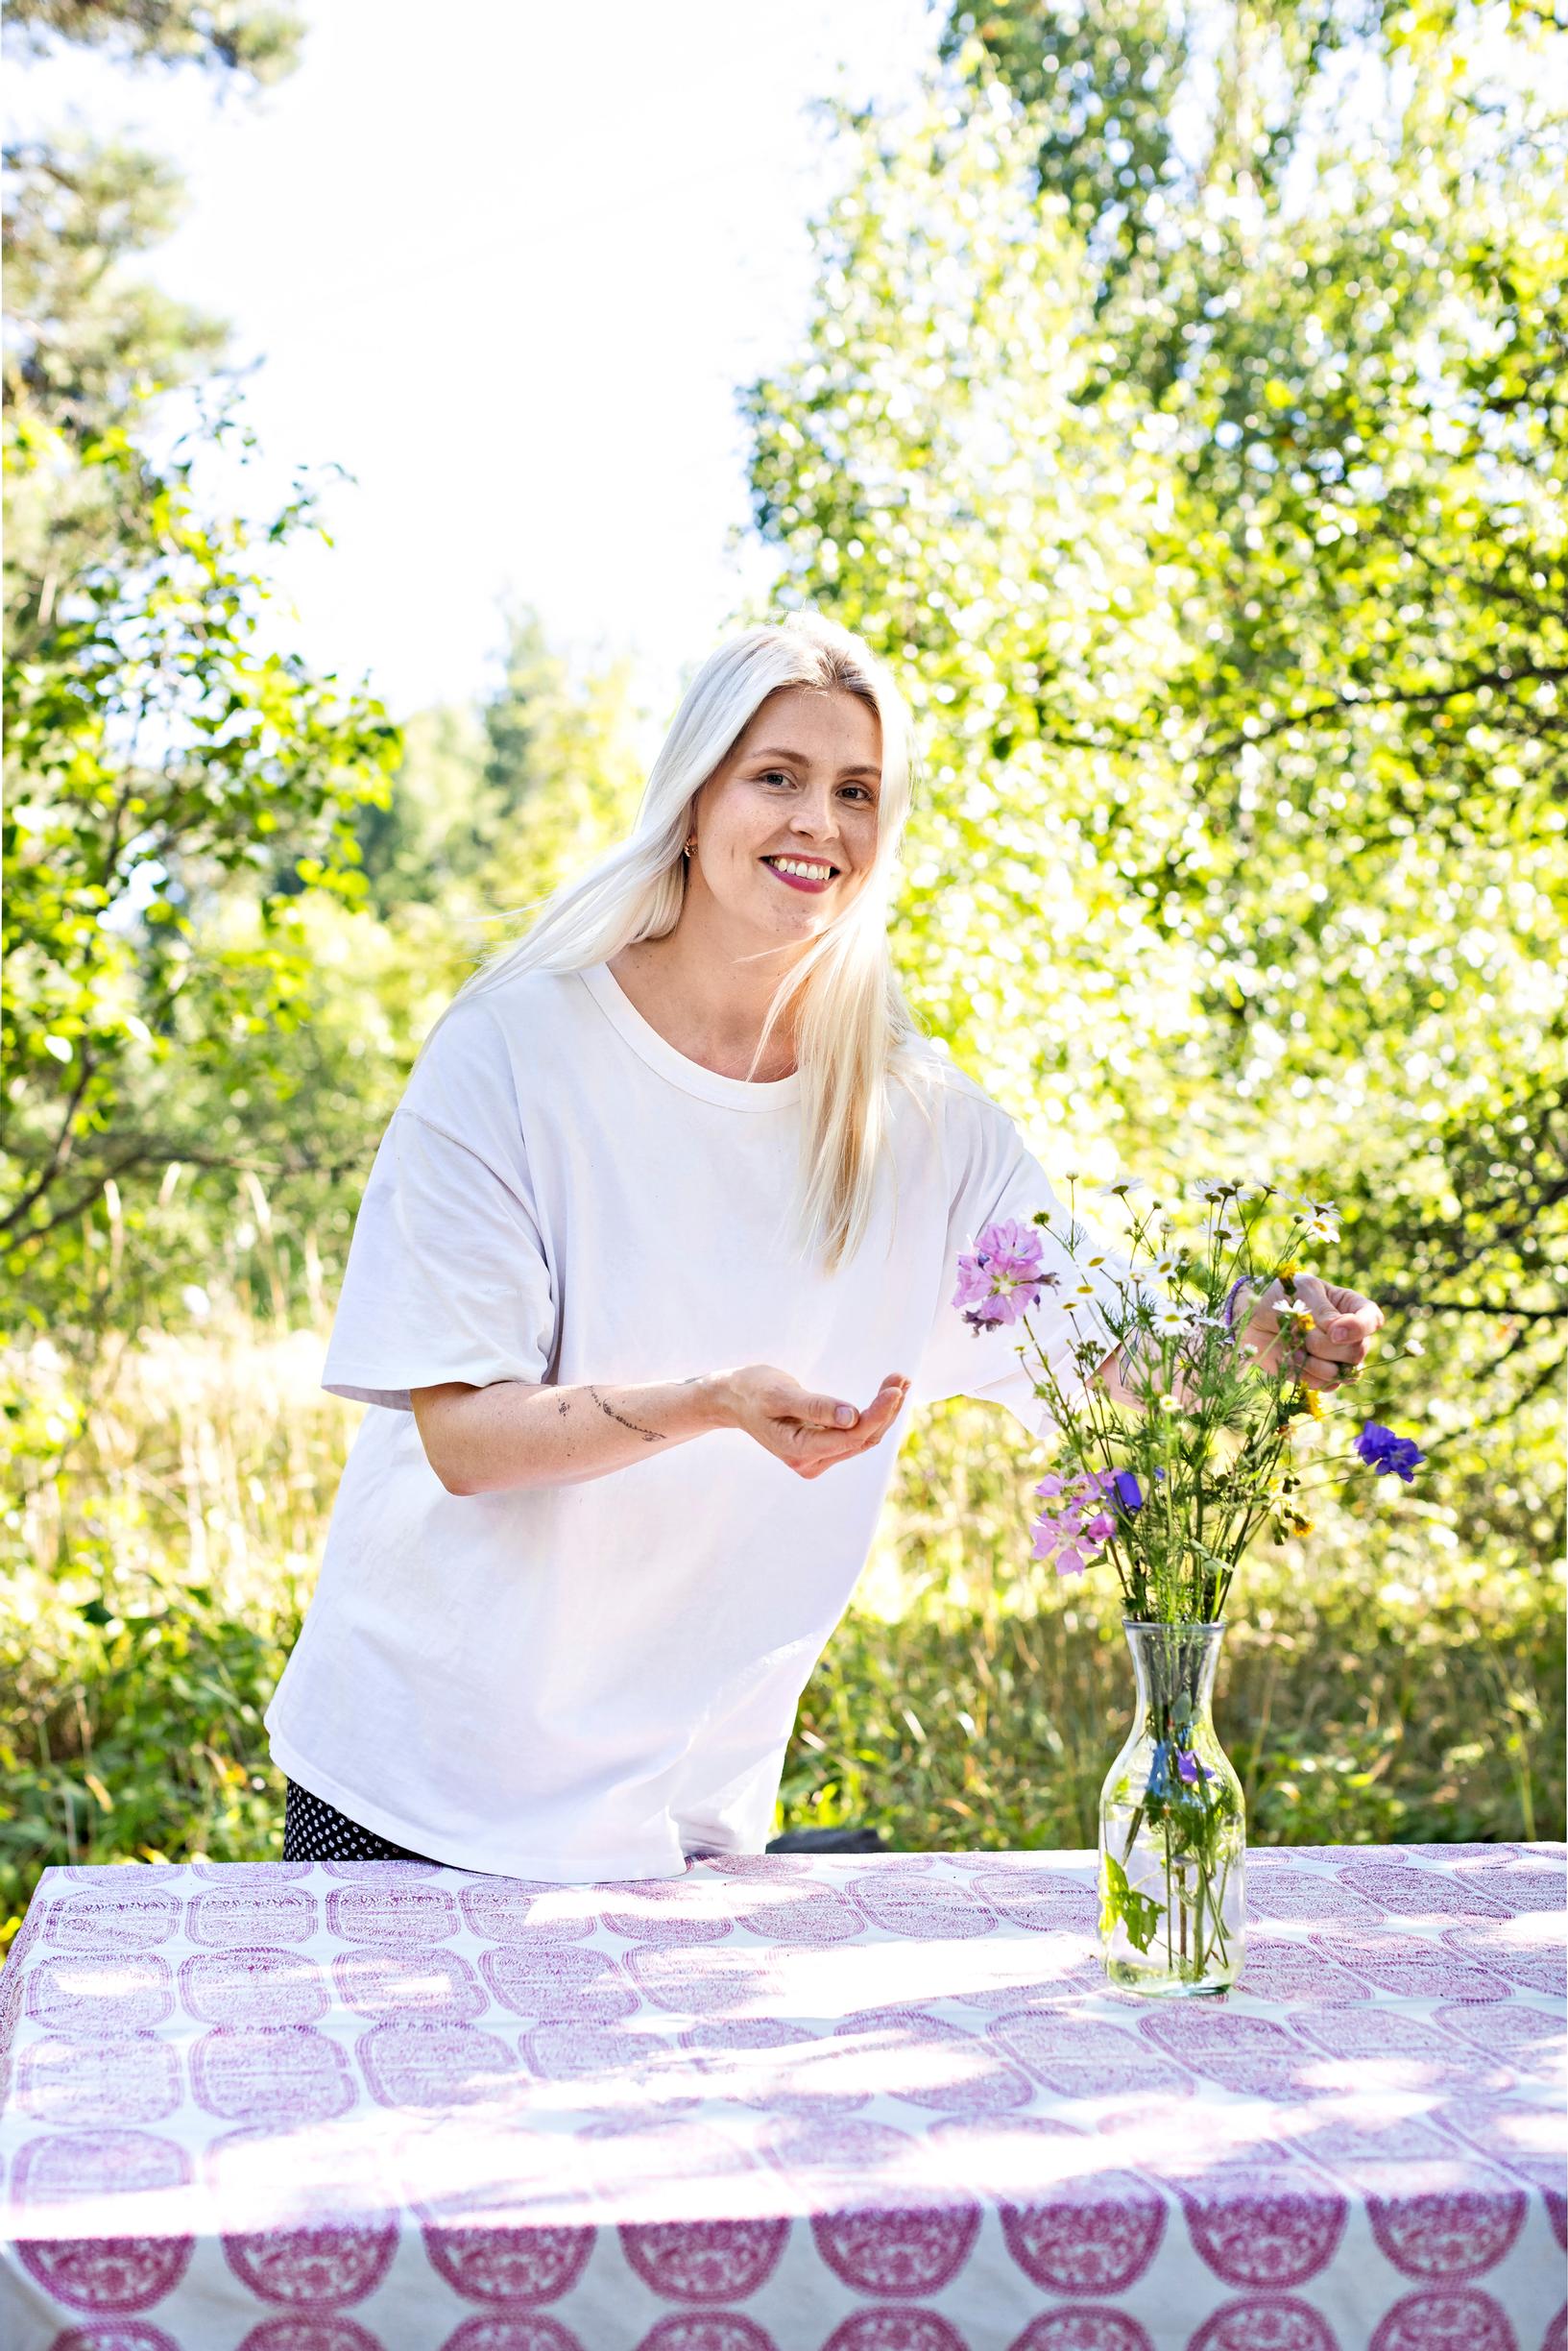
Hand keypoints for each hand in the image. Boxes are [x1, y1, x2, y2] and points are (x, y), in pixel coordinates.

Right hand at [715, 1367, 911, 1478]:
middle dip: (885, 1410)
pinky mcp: (822, 1448)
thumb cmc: (753, 1391)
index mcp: (798, 1450)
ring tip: (899, 1381)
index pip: (850, 1437)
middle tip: (900, 1379)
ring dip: (883, 1412)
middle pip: (860, 1440)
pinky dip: (872, 1415)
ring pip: (861, 1439)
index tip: (895, 1390)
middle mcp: (810, 1461)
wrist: (734, 1399)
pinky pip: (854, 1435)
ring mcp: (816, 1458)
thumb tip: (852, 1417)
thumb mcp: (780, 1394)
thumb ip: (816, 1407)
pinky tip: (886, 1396)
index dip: (877, 1415)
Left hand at [1236, 1271, 1383, 1389]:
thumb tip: (1339, 1335)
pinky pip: (1325, 1384)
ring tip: (1293, 1346)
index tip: (1334, 1332)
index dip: (1359, 1329)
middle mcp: (1349, 1334)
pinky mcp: (1320, 1375)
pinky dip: (1306, 1373)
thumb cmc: (1277, 1296)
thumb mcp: (1302, 1292)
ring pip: (1343, 1372)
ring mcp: (1336, 1357)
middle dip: (1325, 1346)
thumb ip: (1324, 1312)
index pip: (1373, 1320)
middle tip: (1301, 1333)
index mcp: (1350, 1306)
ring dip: (1314, 1362)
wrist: (1249, 1318)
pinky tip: (1291, 1358)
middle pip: (1357, 1351)